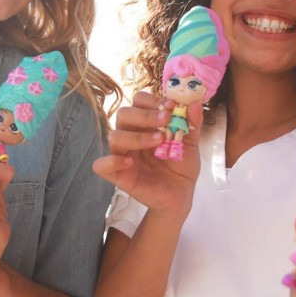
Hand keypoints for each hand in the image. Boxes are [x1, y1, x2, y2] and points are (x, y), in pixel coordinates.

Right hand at [93, 91, 202, 221]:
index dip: (152, 100)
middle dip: (145, 115)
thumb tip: (194, 103)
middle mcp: (131, 135)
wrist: (180, 196)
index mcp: (145, 124)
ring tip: (159, 141)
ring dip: (136, 136)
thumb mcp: (191, 144)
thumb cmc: (181, 167)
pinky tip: (130, 163)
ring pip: (114, 136)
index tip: (171, 106)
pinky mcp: (118, 175)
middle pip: (124, 114)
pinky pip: (101, 165)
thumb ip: (192, 124)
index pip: (138, 101)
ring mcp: (123, 154)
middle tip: (166, 119)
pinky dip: (111, 161)